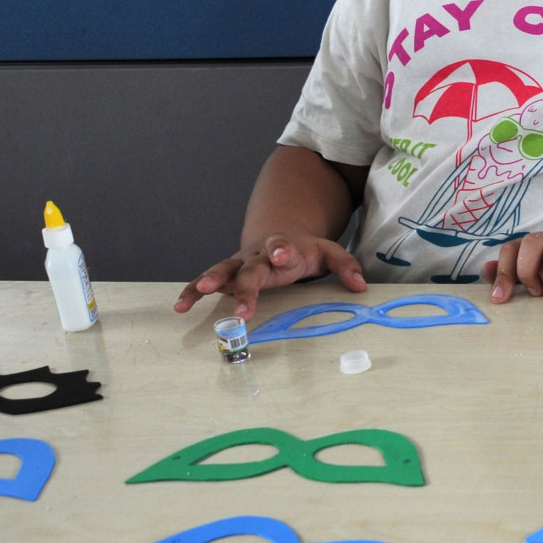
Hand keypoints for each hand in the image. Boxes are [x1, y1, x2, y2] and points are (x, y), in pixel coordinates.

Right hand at [174, 233, 367, 318]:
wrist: (276, 236)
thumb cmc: (303, 250)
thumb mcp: (329, 253)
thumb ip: (345, 266)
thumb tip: (361, 287)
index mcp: (285, 248)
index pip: (283, 246)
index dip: (282, 249)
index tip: (282, 255)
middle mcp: (258, 255)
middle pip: (251, 269)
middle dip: (246, 286)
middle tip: (242, 306)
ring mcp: (240, 264)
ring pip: (223, 270)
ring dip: (211, 281)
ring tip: (200, 293)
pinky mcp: (226, 274)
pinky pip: (206, 281)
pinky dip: (192, 291)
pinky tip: (181, 305)